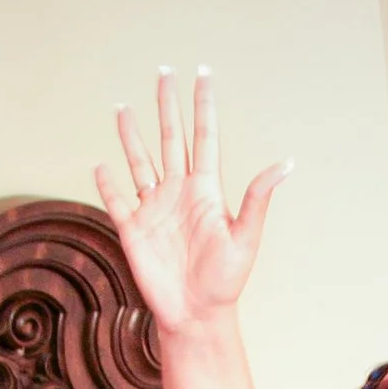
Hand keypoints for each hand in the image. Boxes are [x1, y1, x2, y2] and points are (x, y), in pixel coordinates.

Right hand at [95, 69, 288, 334]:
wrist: (196, 315)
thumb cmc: (226, 282)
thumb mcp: (246, 238)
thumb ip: (257, 198)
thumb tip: (285, 164)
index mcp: (205, 190)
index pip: (204, 137)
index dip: (203, 107)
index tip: (202, 75)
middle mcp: (178, 193)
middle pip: (170, 139)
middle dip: (167, 107)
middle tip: (163, 73)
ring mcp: (154, 209)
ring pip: (140, 162)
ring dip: (131, 136)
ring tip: (122, 108)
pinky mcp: (133, 230)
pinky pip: (116, 200)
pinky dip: (107, 183)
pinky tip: (101, 165)